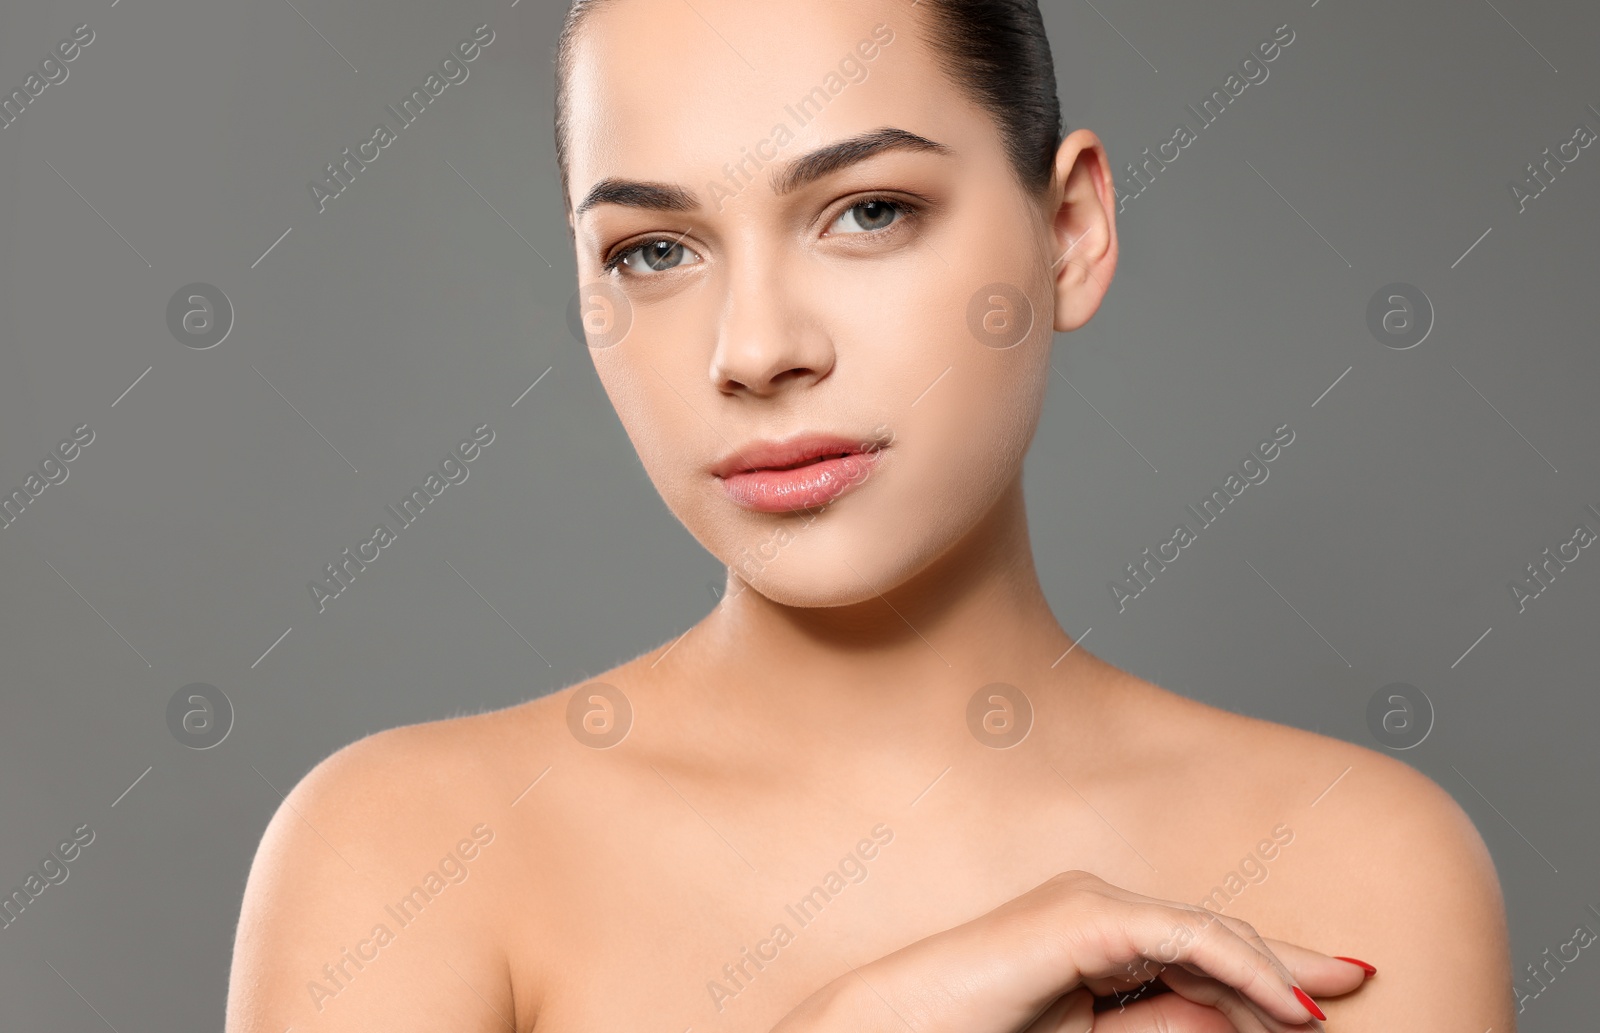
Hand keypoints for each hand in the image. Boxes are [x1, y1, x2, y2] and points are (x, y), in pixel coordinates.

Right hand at [771, 870, 1372, 1032]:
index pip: (1202, 949)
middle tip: (1356, 981)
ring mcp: (1091, 902)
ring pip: (1208, 933)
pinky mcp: (1086, 914)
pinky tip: (1284, 1004)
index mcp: (1099, 937)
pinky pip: (1183, 937)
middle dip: (1287, 965)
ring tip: (1318, 1017)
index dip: (1270, 968)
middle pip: (1217, 936)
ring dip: (1269, 976)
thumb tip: (1237, 1020)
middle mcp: (1100, 906)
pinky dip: (1239, 967)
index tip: (1328, 995)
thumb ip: (1162, 1028)